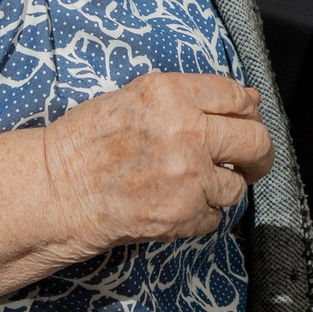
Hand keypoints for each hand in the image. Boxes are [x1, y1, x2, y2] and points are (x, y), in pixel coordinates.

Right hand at [41, 72, 271, 252]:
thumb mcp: (136, 99)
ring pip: (237, 186)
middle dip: (258, 155)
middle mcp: (185, 130)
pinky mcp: (182, 214)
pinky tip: (174, 206)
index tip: (246, 123)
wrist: (54, 191)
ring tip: (191, 188)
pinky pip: (215, 217)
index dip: (249, 112)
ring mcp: (187, 175)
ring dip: (222, 189)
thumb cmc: (86, 143)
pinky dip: (201, 216)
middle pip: (256, 141)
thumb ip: (193, 96)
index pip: (239, 97)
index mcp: (171, 93)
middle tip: (249, 163)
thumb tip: (250, 99)